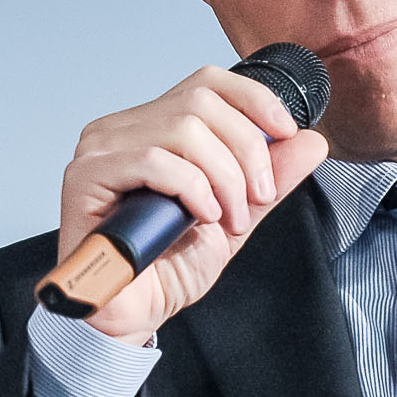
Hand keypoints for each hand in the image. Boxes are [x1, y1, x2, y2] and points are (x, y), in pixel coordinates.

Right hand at [57, 65, 329, 342]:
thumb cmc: (170, 266)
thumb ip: (271, 178)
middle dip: (246, 150)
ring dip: (223, 177)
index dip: (254, 99)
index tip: (287, 133)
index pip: (207, 83)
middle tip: (257, 197)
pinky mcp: (84, 177)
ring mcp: (99, 150)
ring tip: (228, 218)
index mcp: (153, 127)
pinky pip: (153, 161)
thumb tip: (312, 140)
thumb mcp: (238, 215)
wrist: (133, 314)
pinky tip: (201, 217)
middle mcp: (122, 130)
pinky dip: (192, 188)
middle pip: (201, 103)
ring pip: (183, 130)